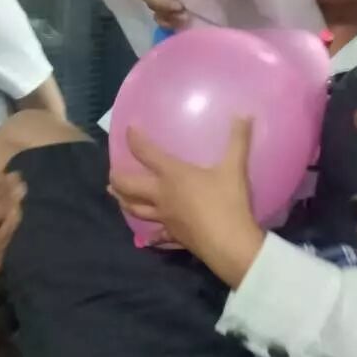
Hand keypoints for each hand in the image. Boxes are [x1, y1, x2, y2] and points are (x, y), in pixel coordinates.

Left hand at [110, 119, 263, 287]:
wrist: (228, 242)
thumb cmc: (228, 202)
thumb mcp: (234, 168)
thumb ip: (238, 140)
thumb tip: (244, 114)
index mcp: (173, 175)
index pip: (146, 153)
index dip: (134, 139)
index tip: (128, 129)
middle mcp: (161, 195)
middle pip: (128, 186)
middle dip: (116, 177)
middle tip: (112, 172)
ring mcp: (164, 218)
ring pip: (135, 210)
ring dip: (123, 201)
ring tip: (116, 195)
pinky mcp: (172, 236)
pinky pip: (157, 235)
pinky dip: (150, 236)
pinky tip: (146, 239)